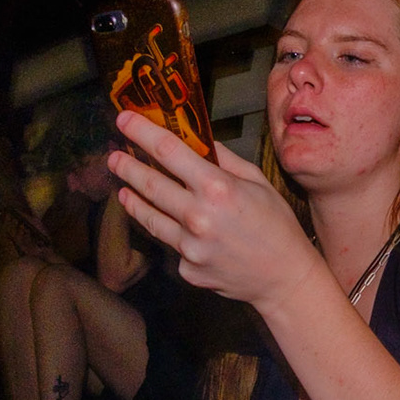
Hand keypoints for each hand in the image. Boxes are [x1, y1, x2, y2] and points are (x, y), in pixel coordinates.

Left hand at [109, 110, 319, 307]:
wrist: (285, 279)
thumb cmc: (277, 227)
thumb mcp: (259, 184)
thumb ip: (225, 161)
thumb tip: (199, 142)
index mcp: (218, 188)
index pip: (167, 151)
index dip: (141, 132)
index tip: (123, 120)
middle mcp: (198, 216)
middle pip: (149, 184)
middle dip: (127, 166)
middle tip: (114, 157)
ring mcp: (189, 246)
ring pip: (150, 217)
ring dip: (133, 199)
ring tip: (124, 189)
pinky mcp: (187, 268)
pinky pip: (173, 245)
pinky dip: (173, 235)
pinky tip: (181, 231)